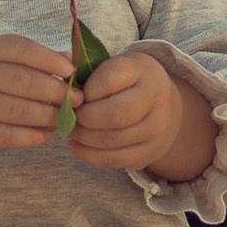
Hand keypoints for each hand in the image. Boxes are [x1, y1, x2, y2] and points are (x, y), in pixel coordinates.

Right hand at [0, 30, 71, 165]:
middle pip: (21, 83)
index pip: (19, 49)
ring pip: (17, 112)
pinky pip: (6, 136)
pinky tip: (47, 134)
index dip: (47, 59)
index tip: (70, 70)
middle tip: (77, 99)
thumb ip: (27, 55)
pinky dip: (31, 137)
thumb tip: (68, 57)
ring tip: (66, 117)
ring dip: (48, 116)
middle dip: (55, 92)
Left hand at [66, 49, 218, 181]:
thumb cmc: (128, 83)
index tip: (76, 94)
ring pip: (113, 140)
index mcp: (142, 70)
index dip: (85, 90)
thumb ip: (87, 72)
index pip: (109, 79)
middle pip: (115, 113)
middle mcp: (155, 98)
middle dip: (85, 118)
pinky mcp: (149, 152)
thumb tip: (62, 88)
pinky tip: (77, 146)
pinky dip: (90, 155)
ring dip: (84, 137)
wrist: (164, 107)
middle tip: (71, 116)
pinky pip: (116, 160)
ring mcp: (155, 128)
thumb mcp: (114, 66)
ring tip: (72, 130)